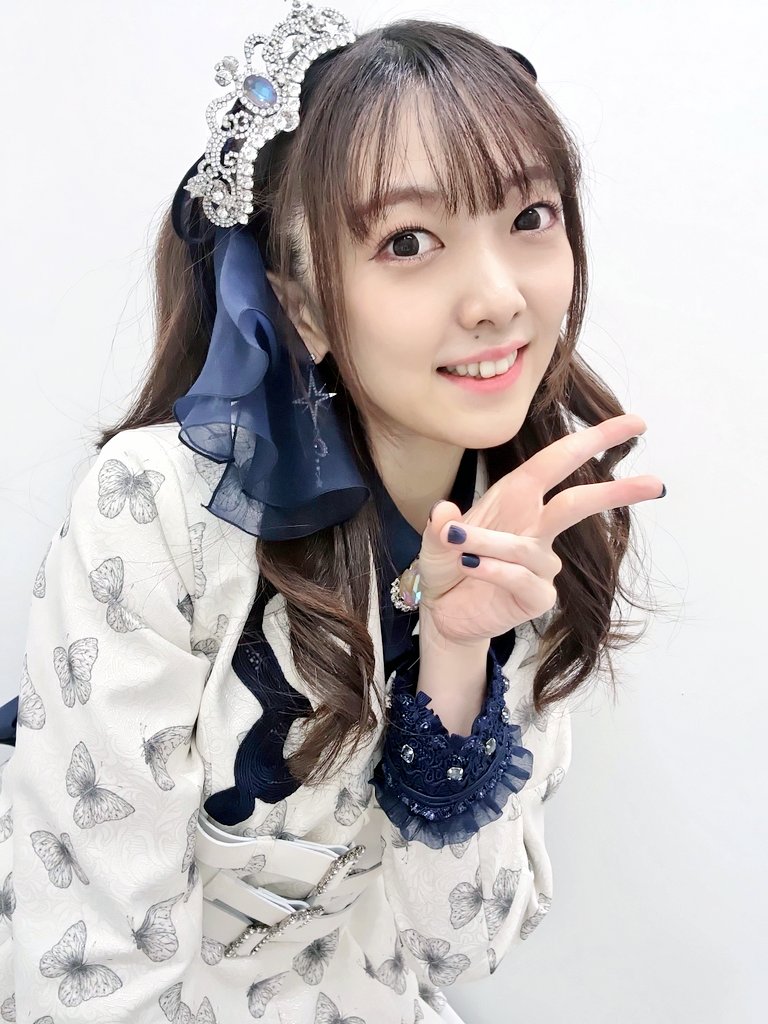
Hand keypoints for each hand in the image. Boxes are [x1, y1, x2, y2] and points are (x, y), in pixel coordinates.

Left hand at [415, 413, 662, 646]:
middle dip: (616, 491)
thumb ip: (439, 527)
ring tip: (457, 544)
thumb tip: (444, 512)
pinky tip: (470, 567)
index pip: (559, 461)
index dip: (594, 439)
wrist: (444, 613)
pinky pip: (520, 576)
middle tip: (655, 483)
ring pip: (528, 546)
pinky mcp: (535, 596)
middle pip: (578, 503)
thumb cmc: (448, 567)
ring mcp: (539, 564)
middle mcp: (534, 528)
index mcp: (517, 499)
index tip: (636, 423)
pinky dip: (493, 569)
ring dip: (491, 543)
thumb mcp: (434, 543)